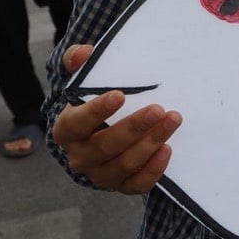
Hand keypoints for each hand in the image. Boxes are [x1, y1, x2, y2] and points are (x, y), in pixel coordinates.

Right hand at [52, 44, 181, 193]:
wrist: (102, 129)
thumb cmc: (93, 100)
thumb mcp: (82, 79)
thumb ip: (78, 62)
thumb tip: (83, 53)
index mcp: (67, 130)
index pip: (77, 123)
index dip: (97, 111)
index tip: (119, 95)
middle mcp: (80, 156)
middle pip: (106, 146)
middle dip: (134, 127)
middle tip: (158, 109)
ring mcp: (100, 173)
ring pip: (124, 164)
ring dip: (150, 143)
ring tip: (172, 121)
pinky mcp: (121, 185)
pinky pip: (136, 185)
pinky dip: (153, 170)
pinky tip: (167, 149)